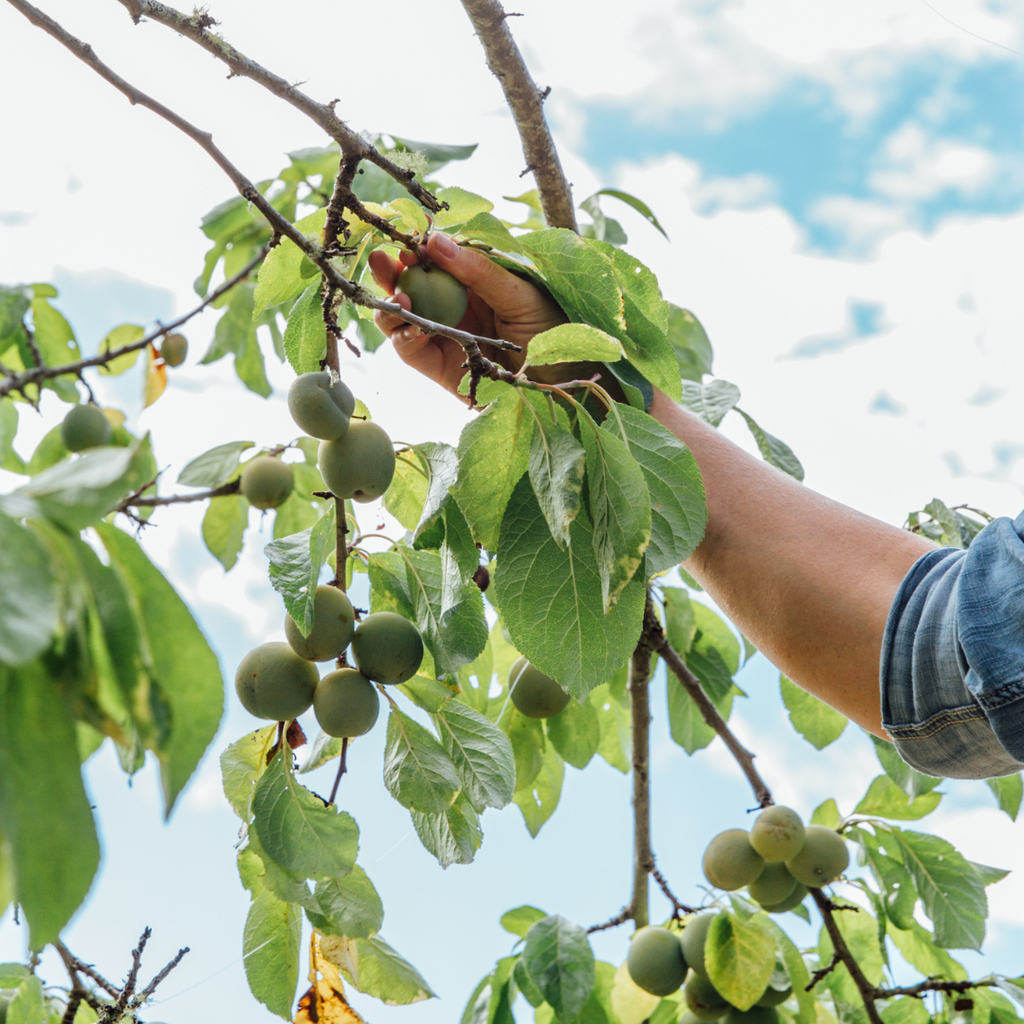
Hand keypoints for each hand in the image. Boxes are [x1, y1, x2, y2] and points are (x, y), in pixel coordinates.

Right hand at [369, 232, 567, 400]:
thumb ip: (478, 271)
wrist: (563, 383)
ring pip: (402, 318)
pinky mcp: (439, 368)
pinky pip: (411, 351)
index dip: (418, 248)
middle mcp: (454, 306)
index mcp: (473, 282)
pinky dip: (404, 338)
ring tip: (397, 299)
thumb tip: (438, 243)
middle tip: (384, 261)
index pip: (436, 259)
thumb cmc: (552, 331)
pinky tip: (411, 328)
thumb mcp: (519, 293)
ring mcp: (444, 336)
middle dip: (392, 273)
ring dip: (391, 307)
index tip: (409, 237)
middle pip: (410, 286)